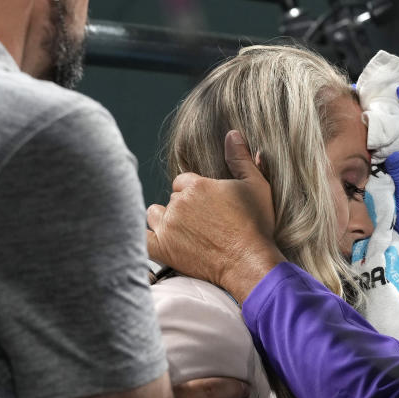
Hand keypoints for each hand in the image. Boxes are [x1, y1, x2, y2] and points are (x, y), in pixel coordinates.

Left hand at [147, 130, 285, 302]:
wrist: (250, 262)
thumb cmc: (256, 225)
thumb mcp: (256, 186)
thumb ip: (241, 159)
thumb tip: (232, 134)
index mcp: (196, 185)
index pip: (183, 182)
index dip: (195, 193)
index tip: (208, 206)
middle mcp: (178, 203)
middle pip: (171, 199)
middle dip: (183, 208)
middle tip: (203, 223)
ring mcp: (168, 226)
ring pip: (154, 215)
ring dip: (165, 221)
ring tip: (184, 232)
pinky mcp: (163, 248)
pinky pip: (142, 239)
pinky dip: (146, 239)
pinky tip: (157, 240)